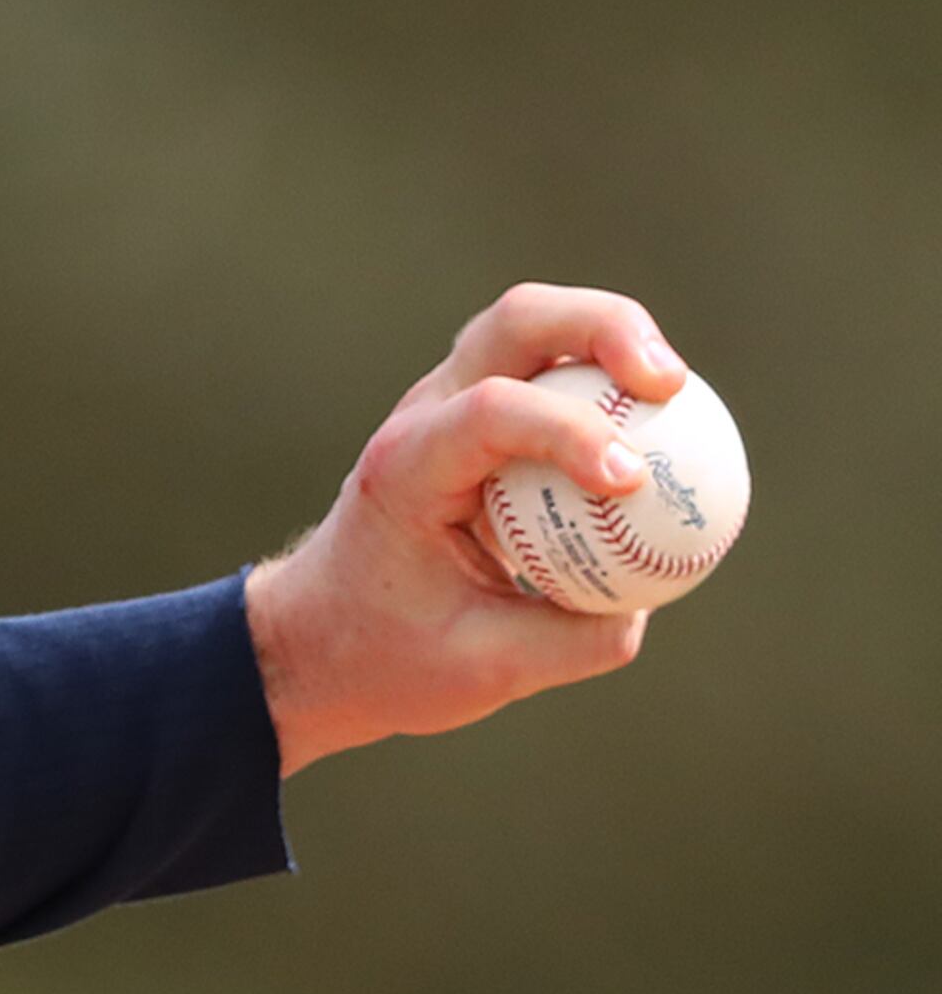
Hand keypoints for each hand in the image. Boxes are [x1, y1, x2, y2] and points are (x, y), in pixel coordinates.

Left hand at [243, 285, 689, 776]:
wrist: (316, 640)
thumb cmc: (386, 654)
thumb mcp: (480, 671)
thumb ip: (570, 642)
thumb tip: (650, 604)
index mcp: (404, 471)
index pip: (489, 412)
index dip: (571, 431)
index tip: (634, 481)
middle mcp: (423, 417)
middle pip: (517, 322)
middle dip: (605, 328)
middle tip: (671, 384)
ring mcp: (448, 405)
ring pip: (534, 326)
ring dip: (613, 334)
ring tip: (676, 388)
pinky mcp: (479, 418)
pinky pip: (552, 373)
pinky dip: (608, 379)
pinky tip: (664, 421)